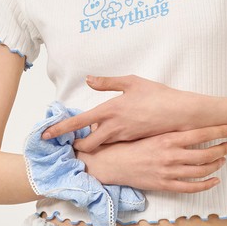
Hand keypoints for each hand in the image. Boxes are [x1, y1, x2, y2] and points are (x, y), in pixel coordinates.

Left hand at [41, 74, 226, 152]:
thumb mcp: (132, 82)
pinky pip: (114, 143)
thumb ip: (108, 82)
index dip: (59, 130)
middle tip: (70, 141)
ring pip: (101, 144)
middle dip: (77, 145)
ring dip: (93, 142)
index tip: (45, 135)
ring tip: (88, 139)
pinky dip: (108, 141)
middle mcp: (114, 127)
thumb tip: (88, 80)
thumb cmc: (158, 95)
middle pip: (87, 143)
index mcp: (110, 110)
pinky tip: (110, 136)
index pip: (78, 123)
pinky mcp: (133, 141)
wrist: (181, 114)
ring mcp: (123, 137)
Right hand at [77, 125, 226, 192]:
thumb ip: (168, 127)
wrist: (111, 163)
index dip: (219, 130)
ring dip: (216, 164)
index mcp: (167, 138)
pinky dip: (206, 184)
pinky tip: (215, 180)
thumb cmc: (129, 144)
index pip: (201, 133)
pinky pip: (191, 187)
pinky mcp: (165, 185)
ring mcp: (169, 172)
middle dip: (222, 148)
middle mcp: (170, 155)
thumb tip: (186, 118)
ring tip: (223, 159)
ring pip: (201, 170)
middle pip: (206, 153)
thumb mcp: (148, 130)